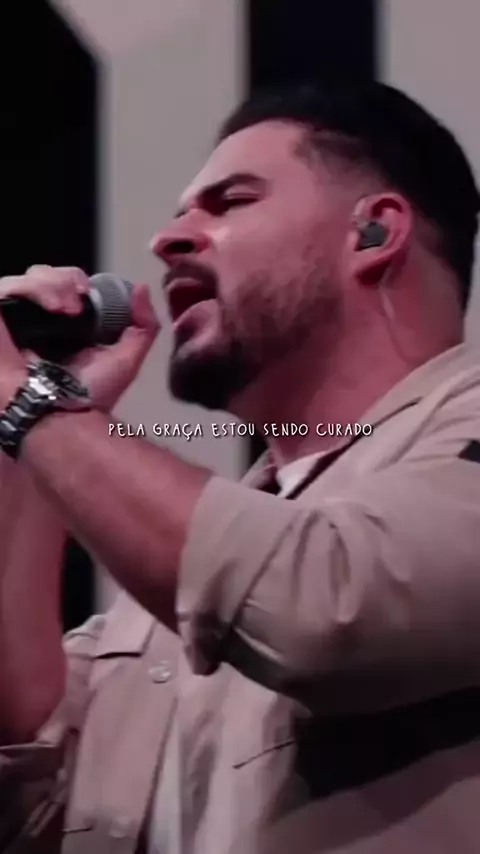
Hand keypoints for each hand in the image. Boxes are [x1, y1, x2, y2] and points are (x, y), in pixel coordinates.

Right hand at [0, 265, 159, 410]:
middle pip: (42, 275)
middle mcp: (37, 323)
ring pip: (26, 278)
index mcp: (64, 328)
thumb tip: (141, 289)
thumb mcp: (126, 360)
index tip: (89, 292)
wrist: (60, 418)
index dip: (75, 280)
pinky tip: (52, 308)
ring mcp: (13, 323)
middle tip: (80, 300)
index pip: (63, 285)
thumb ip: (143, 326)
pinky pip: (5, 289)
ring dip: (51, 284)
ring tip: (67, 309)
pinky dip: (30, 290)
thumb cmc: (87, 399)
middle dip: (64, 278)